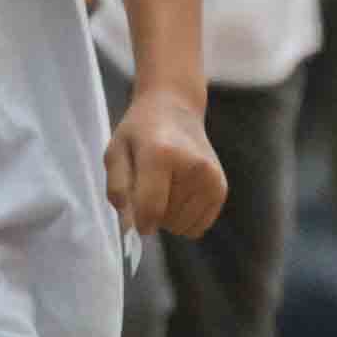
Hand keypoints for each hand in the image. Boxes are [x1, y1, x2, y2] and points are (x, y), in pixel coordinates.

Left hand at [105, 88, 225, 239]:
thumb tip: (130, 228)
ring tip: (165, 187)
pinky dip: (185, 219)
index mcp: (161, 155)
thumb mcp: (115, 153)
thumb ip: (118, 190)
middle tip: (150, 186)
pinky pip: (198, 227)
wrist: (175, 108)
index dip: (139, 222)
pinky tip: (180, 194)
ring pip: (181, 227)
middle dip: (152, 214)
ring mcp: (211, 178)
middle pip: (166, 219)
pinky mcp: (221, 188)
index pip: (151, 208)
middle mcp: (193, 167)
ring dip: (169, 216)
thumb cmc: (140, 132)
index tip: (135, 218)